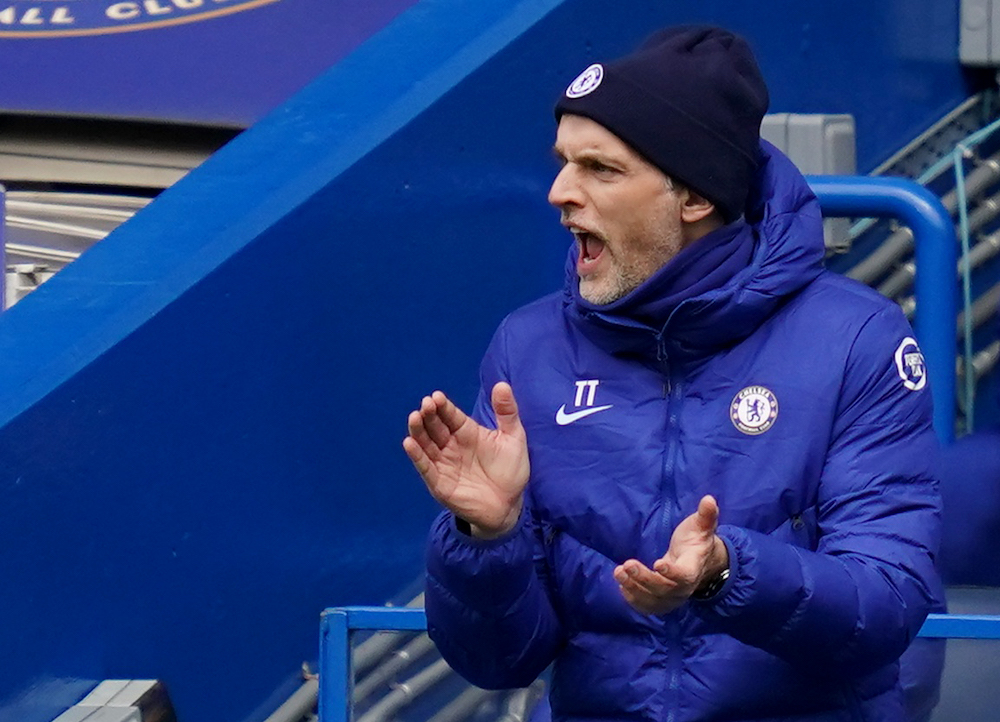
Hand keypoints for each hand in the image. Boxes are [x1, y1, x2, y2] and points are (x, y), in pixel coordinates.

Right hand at [403, 382, 528, 538]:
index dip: (443, 406)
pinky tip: (409, 443)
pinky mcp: (439, 483)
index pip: (451, 415)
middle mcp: (451, 445)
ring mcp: (444, 464)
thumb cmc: (510, 471)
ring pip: (426, 444)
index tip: (437, 396)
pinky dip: (417, 456)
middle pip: (435, 427)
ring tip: (414, 417)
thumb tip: (502, 384)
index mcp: (467, 432)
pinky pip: (425, 467)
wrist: (509, 505)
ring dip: (418, 431)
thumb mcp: (513, 438)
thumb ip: (507, 412)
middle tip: (426, 404)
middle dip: (429, 415)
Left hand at [614, 495, 728, 614]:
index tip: (658, 563)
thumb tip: (709, 499)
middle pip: (664, 590)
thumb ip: (706, 515)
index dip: (672, 572)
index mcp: (693, 568)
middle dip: (645, 579)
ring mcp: (671, 598)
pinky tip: (621, 584)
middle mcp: (683, 588)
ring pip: (653, 600)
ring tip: (618, 572)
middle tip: (627, 565)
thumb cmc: (696, 541)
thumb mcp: (702, 526)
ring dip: (634, 588)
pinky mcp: (660, 602)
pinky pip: (646, 606)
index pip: (684, 576)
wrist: (697, 563)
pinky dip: (633, 598)